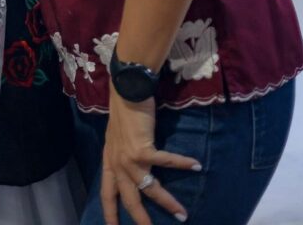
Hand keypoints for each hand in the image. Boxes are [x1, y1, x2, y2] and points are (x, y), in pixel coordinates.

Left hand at [101, 86, 201, 224]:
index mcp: (109, 160)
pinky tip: (196, 166)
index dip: (110, 212)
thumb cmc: (123, 110)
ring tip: (182, 213)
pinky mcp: (143, 149)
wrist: (126, 90)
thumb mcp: (116, 137)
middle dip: (141, 219)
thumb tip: (133, 165)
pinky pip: (166, 162)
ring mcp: (130, 158)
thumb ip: (121, 154)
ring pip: (150, 189)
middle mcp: (118, 163)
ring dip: (168, 202)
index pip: (107, 192)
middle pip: (129, 199)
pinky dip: (182, 164)